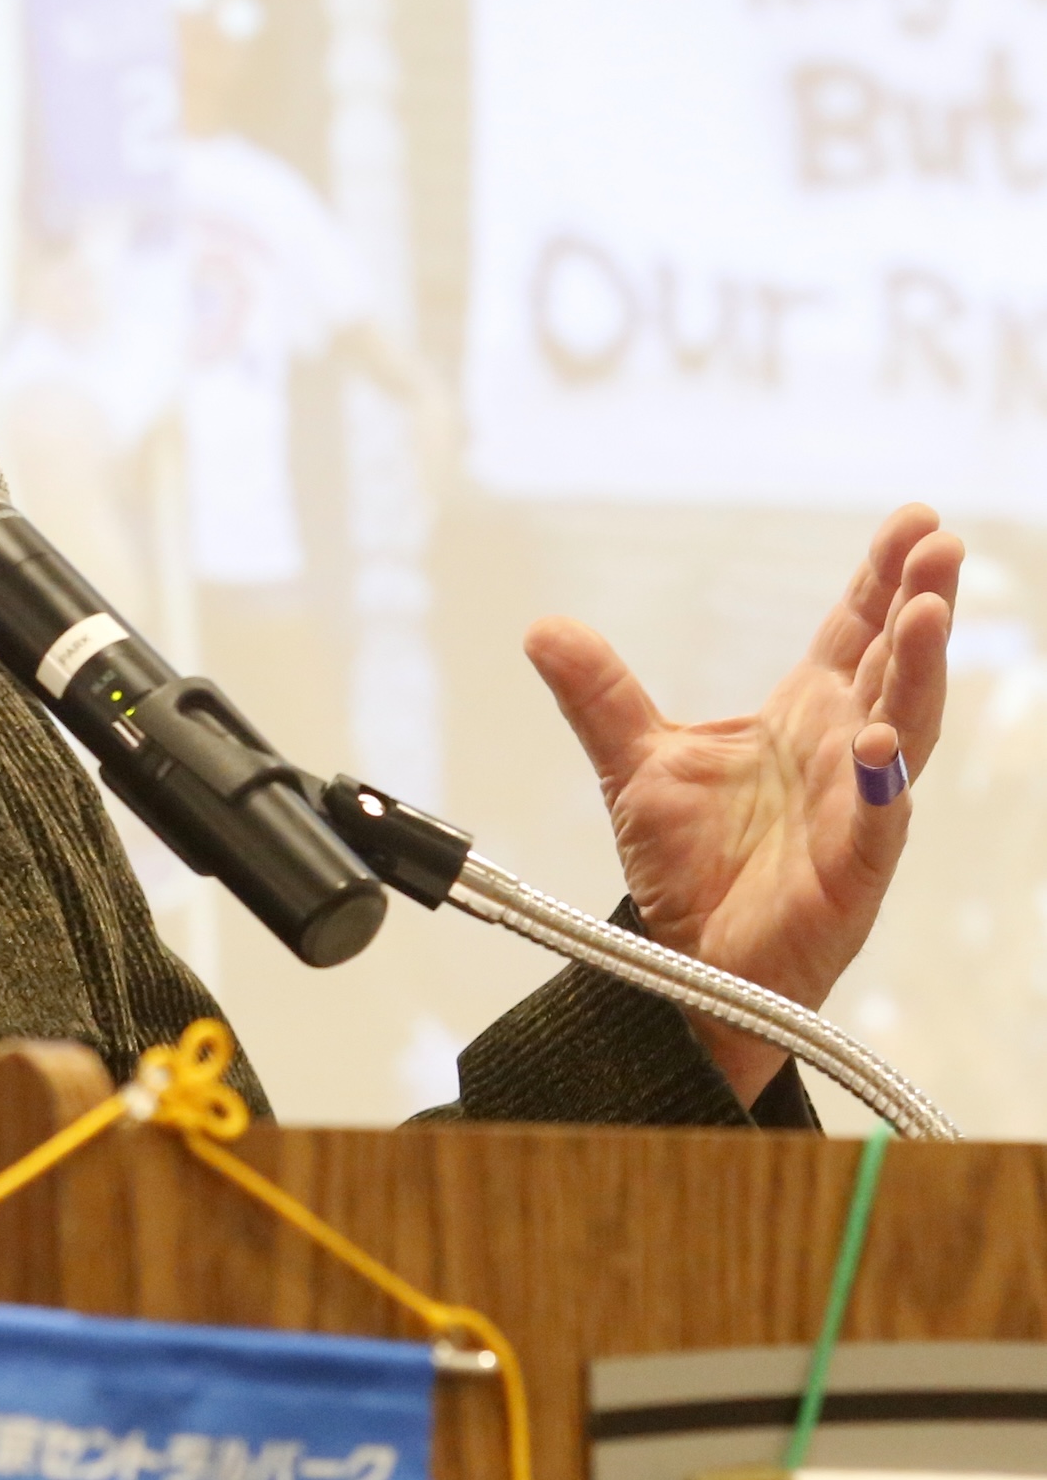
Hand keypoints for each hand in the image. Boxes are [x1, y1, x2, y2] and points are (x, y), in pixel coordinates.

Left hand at [524, 505, 961, 1105]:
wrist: (691, 959)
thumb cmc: (689, 863)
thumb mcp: (633, 762)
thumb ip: (598, 694)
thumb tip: (542, 626)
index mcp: (805, 716)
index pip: (855, 631)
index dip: (883, 578)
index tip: (913, 520)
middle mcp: (845, 752)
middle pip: (894, 665)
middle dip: (920, 605)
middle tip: (937, 545)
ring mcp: (857, 809)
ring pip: (904, 729)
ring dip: (919, 671)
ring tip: (927, 612)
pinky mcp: (852, 870)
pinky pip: (877, 822)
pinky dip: (883, 783)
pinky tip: (881, 742)